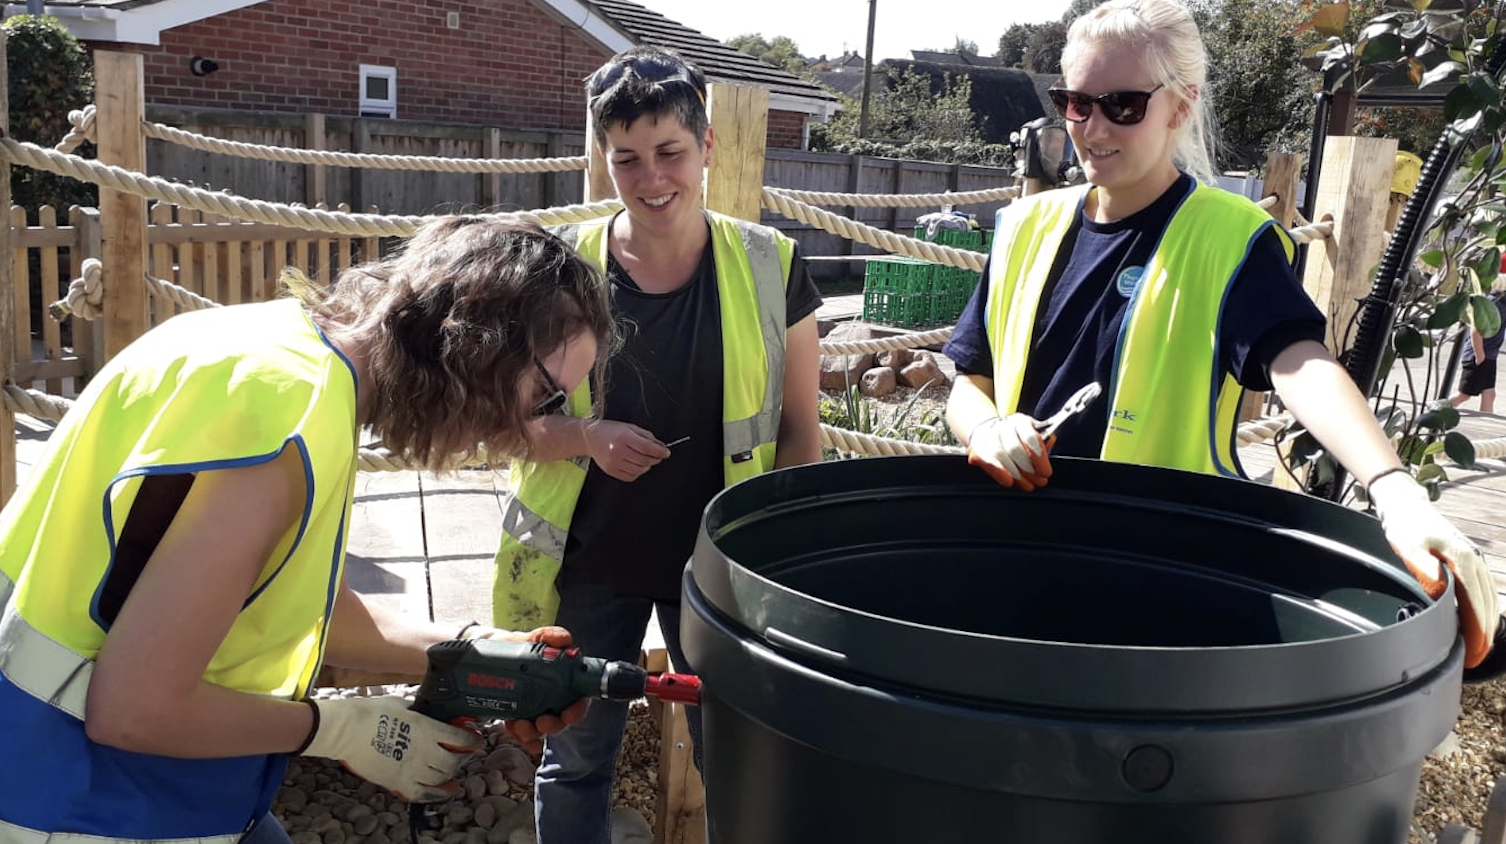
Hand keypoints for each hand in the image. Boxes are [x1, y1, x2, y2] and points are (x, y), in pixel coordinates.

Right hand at [302, 696, 480, 801]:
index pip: (459, 737)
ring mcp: (412, 769)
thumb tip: (427, 712)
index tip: (474, 739)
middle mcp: (424, 751)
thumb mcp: (401, 704)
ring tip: (451, 771)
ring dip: (449, 775)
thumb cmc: (370, 712)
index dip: (471, 739)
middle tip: (461, 754)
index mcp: (427, 728)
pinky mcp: (398, 783)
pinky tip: (443, 792)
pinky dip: (436, 794)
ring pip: (441, 778)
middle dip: (461, 758)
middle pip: (453, 761)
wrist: (345, 730)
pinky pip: (423, 794)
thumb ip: (419, 711)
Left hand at [459, 624, 589, 753]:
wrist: (494, 656)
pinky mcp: (519, 718)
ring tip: (520, 724)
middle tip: (542, 721)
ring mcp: (536, 712)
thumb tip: (565, 639)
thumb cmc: (521, 648)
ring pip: (540, 731)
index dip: (578, 709)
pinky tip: (512, 728)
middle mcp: (553, 701)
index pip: (579, 701)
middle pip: (561, 721)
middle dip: (553, 726)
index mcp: (563, 684)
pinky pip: (522, 734)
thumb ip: (549, 636)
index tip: (570, 711)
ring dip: (532, 733)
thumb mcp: (534, 639)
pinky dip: (518, 736)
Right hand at [583, 420, 670, 481]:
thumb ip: (646, 437)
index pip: (648, 448)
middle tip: (658, 456)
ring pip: (639, 470)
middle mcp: (618, 451)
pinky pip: (630, 477)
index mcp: (624, 437)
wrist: (589, 437)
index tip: (666, 453)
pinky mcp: (610, 471)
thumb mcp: (630, 427)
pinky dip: (637, 472)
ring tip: (646, 459)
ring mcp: (614, 462)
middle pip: (645, 461)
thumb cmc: (610, 430)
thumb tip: (661, 447)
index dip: (660, 452)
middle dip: (655, 459)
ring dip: (647, 466)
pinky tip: (636, 465)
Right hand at [966, 414, 1053, 491]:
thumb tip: (1049, 444)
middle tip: (1039, 482)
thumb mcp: (1032, 436)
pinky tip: (1008, 481)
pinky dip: (998, 472)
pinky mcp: (975, 448)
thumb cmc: (1015, 439)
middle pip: (1014, 449)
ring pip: (1000, 455)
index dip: (1039, 457)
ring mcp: (986, 436)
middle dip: (1029, 469)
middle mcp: (1002, 426)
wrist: (987, 433)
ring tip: (1027, 485)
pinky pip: (987, 462)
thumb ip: (1042, 442)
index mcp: (1020, 422)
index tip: (1046, 472)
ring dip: (1016, 474)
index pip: (1030, 436)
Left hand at [1369, 470, 1498, 667]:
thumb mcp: (1408, 547)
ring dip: (1486, 626)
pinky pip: (1485, 593)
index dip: (1476, 633)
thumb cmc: (1406, 527)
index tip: (1471, 653)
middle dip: (1484, 636)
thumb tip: (1441, 592)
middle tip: (1473, 659)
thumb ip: (1424, 570)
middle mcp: (1476, 563)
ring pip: (1490, 601)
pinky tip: (1477, 624)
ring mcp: (1476, 562)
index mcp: (1464, 561)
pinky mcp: (1471, 563)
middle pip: (1488, 607)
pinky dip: (1485, 612)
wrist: (1408, 506)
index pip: (1476, 606)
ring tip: (1477, 648)